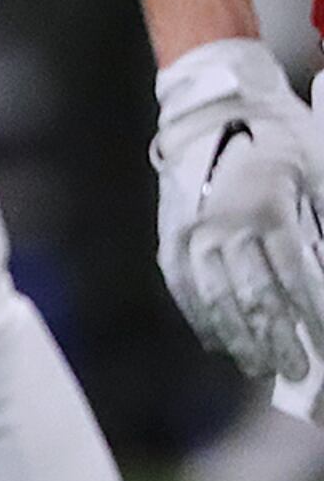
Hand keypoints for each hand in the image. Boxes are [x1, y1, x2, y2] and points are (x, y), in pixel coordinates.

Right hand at [153, 37, 323, 382]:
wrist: (217, 106)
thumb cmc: (281, 136)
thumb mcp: (320, 171)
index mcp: (266, 206)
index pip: (295, 279)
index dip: (314, 319)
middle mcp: (224, 224)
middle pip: (253, 298)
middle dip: (279, 341)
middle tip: (297, 373)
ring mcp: (192, 230)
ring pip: (215, 299)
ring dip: (239, 339)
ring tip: (259, 367)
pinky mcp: (172, 232)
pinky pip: (184, 285)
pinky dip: (201, 318)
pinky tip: (218, 341)